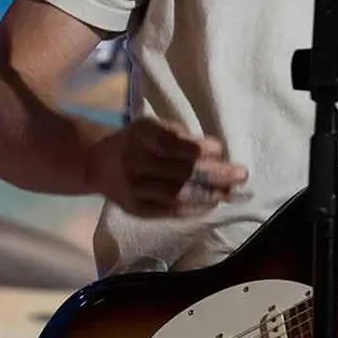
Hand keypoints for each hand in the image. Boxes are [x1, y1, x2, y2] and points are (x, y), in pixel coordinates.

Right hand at [88, 117, 248, 217]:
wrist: (97, 163)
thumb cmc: (135, 141)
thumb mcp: (151, 126)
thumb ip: (179, 135)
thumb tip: (216, 151)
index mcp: (139, 136)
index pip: (173, 144)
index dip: (199, 148)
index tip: (221, 149)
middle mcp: (134, 163)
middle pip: (180, 171)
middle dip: (216, 174)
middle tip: (241, 174)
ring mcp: (134, 189)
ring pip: (177, 194)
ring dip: (209, 194)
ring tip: (230, 192)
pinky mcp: (136, 209)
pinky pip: (169, 211)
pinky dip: (193, 208)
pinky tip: (212, 204)